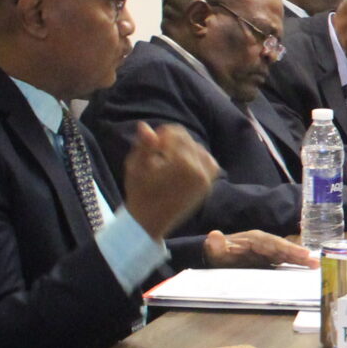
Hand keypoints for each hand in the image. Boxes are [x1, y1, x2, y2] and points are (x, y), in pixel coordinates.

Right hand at [119, 122, 218, 239]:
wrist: (149, 222)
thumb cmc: (139, 193)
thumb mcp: (136, 167)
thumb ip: (144, 145)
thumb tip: (145, 125)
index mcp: (182, 164)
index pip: (177, 133)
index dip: (162, 135)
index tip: (151, 146)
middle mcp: (199, 170)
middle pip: (189, 140)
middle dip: (172, 142)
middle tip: (157, 154)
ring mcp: (206, 180)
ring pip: (200, 149)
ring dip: (185, 149)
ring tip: (169, 161)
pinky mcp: (208, 187)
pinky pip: (210, 163)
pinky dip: (199, 159)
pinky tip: (184, 165)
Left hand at [204, 230, 316, 267]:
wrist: (217, 256)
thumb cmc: (218, 253)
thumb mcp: (214, 250)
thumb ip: (215, 244)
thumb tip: (213, 235)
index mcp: (254, 239)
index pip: (274, 243)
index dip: (288, 248)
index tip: (302, 253)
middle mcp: (264, 243)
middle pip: (284, 248)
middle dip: (299, 254)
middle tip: (315, 261)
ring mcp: (268, 251)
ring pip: (286, 254)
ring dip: (301, 259)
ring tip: (316, 266)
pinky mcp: (270, 259)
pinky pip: (284, 260)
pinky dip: (295, 264)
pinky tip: (306, 269)